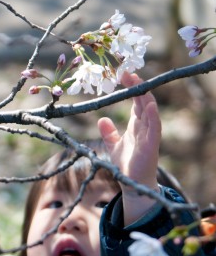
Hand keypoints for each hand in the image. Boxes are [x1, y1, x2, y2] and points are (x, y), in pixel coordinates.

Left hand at [98, 73, 160, 224]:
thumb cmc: (126, 164)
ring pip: (149, 111)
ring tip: (138, 81)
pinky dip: (152, 116)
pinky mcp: (151, 145)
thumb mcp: (114, 145)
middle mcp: (144, 127)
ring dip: (145, 96)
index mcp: (137, 125)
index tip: (123, 74)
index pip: (136, 101)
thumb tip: (101, 119)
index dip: (132, 87)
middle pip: (143, 101)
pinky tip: (149, 105)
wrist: (132, 184)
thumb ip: (109, 132)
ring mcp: (149, 135)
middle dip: (137, 86)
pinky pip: (154, 128)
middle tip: (128, 72)